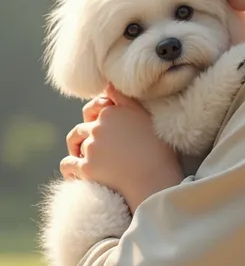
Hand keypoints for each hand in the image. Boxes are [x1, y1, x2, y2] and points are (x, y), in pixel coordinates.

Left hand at [60, 85, 183, 211]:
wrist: (155, 180)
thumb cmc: (157, 149)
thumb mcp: (144, 117)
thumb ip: (124, 99)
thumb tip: (107, 85)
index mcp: (112, 111)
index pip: (94, 108)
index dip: (97, 117)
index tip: (106, 129)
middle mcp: (97, 126)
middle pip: (83, 127)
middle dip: (86, 135)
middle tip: (98, 147)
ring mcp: (90, 147)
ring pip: (74, 143)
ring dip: (77, 148)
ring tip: (88, 158)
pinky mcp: (85, 167)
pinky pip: (67, 164)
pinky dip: (70, 168)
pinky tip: (76, 173)